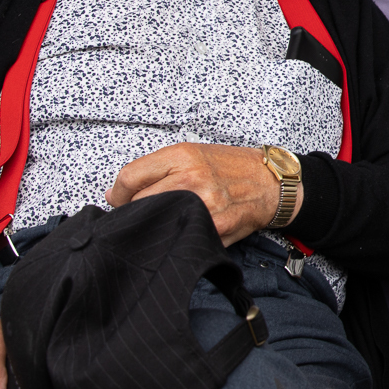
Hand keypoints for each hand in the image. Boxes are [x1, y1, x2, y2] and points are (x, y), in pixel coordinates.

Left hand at [108, 142, 289, 244]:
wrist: (271, 183)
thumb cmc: (232, 168)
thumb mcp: (194, 153)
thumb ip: (157, 168)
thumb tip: (117, 193)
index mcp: (183, 156)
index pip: (129, 177)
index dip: (118, 193)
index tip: (119, 199)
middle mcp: (191, 178)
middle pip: (137, 202)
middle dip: (134, 210)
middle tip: (143, 211)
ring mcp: (202, 204)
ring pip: (155, 221)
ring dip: (153, 223)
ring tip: (164, 218)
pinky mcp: (213, 227)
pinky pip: (179, 235)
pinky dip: (176, 235)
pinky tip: (184, 228)